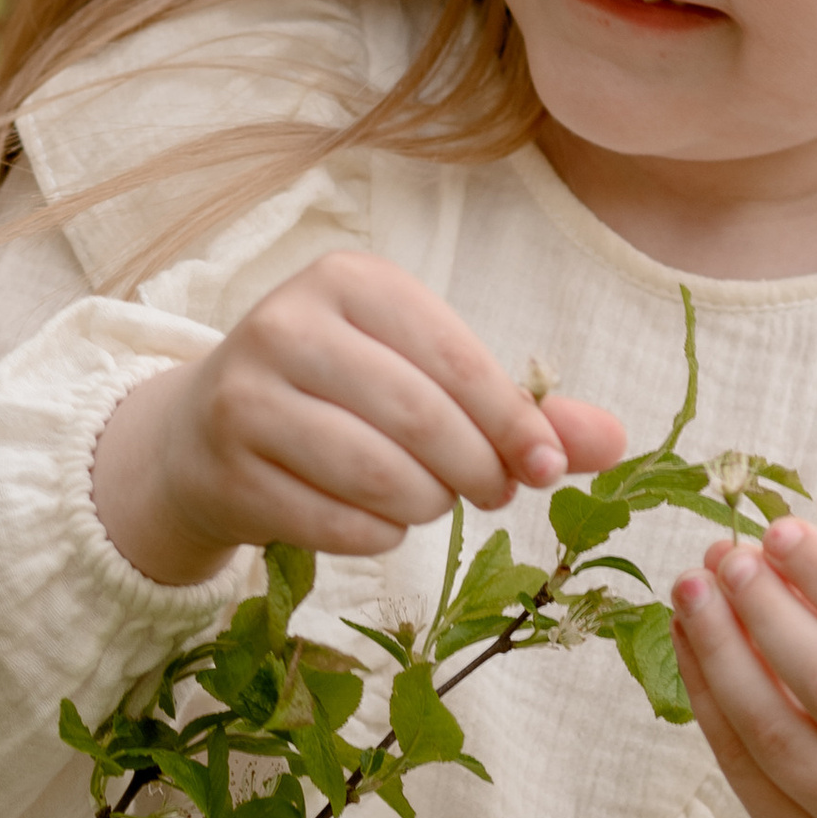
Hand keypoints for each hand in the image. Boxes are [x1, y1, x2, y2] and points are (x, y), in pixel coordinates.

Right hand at [88, 252, 623, 585]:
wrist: (201, 435)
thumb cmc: (339, 396)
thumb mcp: (424, 377)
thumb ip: (518, 407)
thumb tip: (614, 443)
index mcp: (349, 281)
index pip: (455, 358)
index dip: (513, 422)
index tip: (545, 468)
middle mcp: (288, 324)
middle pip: (420, 419)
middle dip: (476, 471)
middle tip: (494, 494)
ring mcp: (246, 396)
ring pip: (379, 475)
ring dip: (427, 505)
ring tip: (429, 499)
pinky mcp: (228, 468)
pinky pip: (339, 525)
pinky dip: (379, 535)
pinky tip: (374, 518)